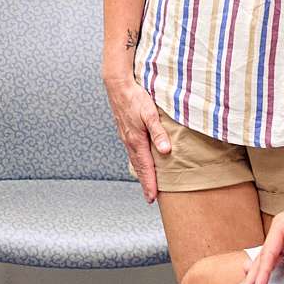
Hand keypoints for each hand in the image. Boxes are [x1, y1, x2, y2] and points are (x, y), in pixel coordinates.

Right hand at [104, 69, 175, 202]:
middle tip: (150, 198)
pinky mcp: (125, 131)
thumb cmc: (135, 97)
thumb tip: (166, 151)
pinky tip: (140, 161)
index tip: (152, 198)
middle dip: (145, 183)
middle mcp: (129, 142)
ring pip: (134, 160)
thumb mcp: (150, 113)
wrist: (118, 85)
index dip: (150, 183)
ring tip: (147, 183)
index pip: (146, 168)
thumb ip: (159, 132)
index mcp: (136, 141)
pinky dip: (137, 161)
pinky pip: (132, 151)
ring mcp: (126, 137)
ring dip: (141, 173)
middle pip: (139, 167)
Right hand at [237, 177, 283, 283]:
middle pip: (262, 258)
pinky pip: (278, 259)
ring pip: (268, 260)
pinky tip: (260, 277)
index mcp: (282, 225)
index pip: (268, 253)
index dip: (262, 273)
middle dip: (251, 278)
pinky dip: (269, 270)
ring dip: (257, 276)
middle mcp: (281, 231)